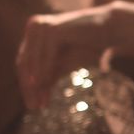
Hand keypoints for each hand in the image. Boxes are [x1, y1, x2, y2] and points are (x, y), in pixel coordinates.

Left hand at [16, 3, 133, 108]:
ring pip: (31, 59)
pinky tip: (45, 86)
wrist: (111, 30)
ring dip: (34, 84)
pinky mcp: (54, 29)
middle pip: (24, 62)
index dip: (25, 85)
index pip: (23, 63)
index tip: (32, 106)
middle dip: (28, 87)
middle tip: (33, 107)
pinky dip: (44, 72)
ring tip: (39, 102)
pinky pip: (46, 55)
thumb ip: (48, 76)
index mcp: (33, 34)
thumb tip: (33, 96)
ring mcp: (42, 26)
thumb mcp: (63, 64)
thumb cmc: (87, 47)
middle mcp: (34, 27)